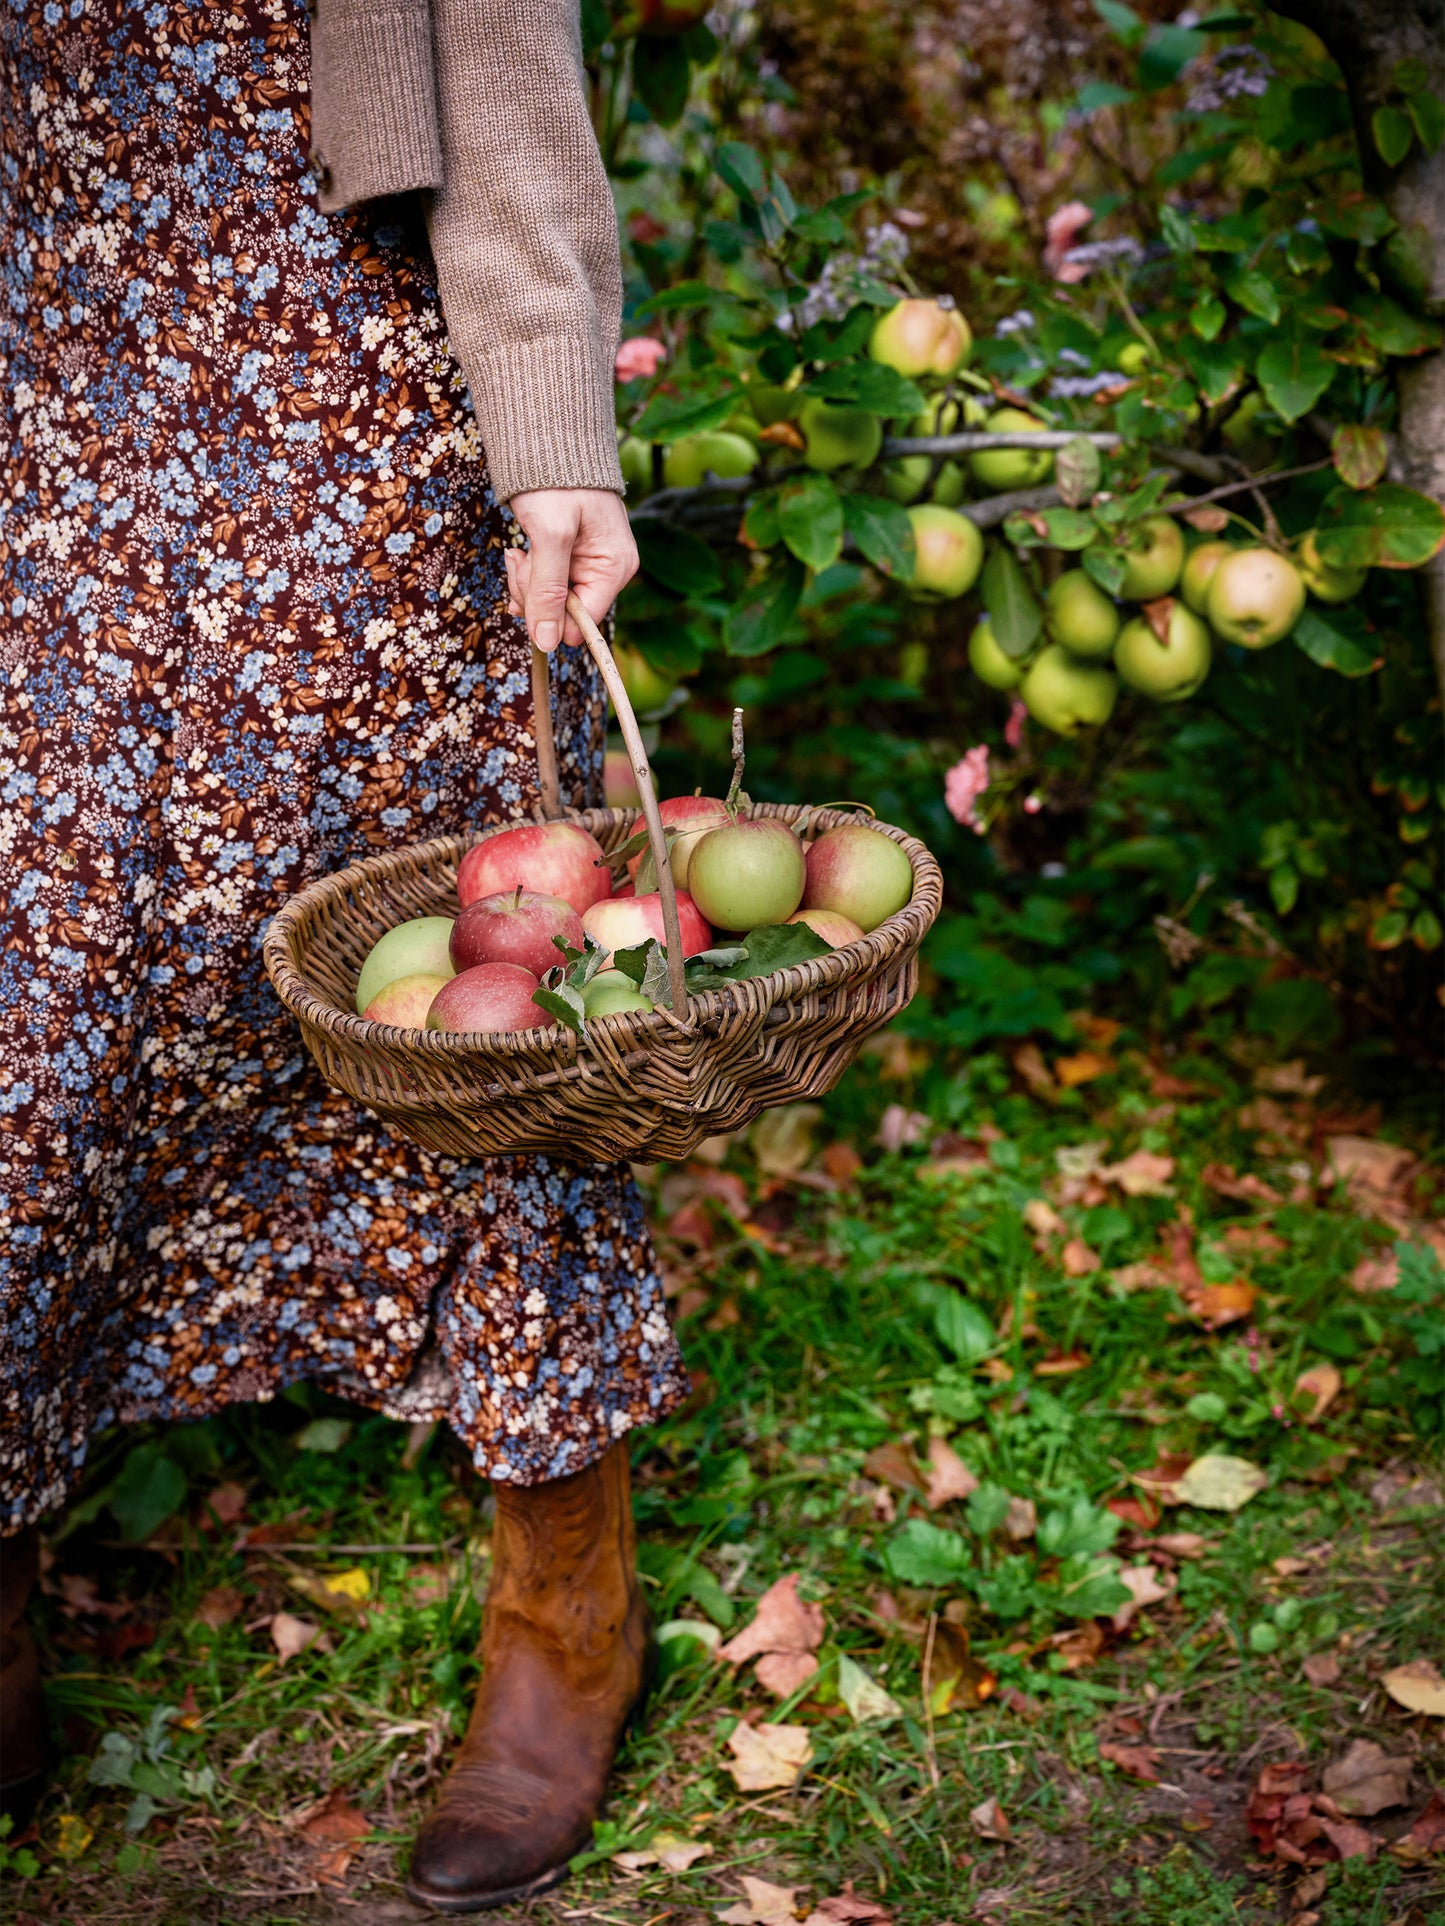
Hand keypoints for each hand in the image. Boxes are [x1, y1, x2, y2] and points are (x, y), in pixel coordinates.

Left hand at [505, 488, 638, 652]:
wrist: (547, 439)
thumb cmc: (556, 480)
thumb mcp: (550, 536)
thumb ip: (547, 590)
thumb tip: (545, 643)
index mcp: (615, 567)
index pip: (583, 622)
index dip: (551, 616)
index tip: (529, 589)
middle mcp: (607, 570)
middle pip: (564, 613)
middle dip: (535, 593)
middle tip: (521, 559)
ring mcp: (587, 564)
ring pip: (550, 600)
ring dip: (526, 581)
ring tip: (518, 551)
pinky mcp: (568, 556)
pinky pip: (545, 582)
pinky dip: (527, 572)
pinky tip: (519, 552)